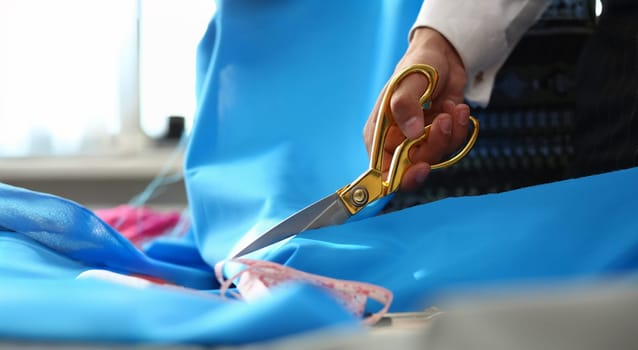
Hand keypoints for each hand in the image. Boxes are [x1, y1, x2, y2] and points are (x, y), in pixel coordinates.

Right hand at [363, 27, 469, 190]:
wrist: (443, 54)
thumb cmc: (419, 63)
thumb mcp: (409, 79)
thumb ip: (405, 105)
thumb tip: (412, 133)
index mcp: (379, 133)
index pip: (382, 170)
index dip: (400, 176)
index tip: (422, 167)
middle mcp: (395, 141)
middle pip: (413, 167)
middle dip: (433, 147)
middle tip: (443, 121)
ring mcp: (417, 140)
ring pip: (435, 157)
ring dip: (448, 134)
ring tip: (451, 108)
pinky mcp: (437, 136)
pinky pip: (450, 146)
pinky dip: (458, 129)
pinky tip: (458, 108)